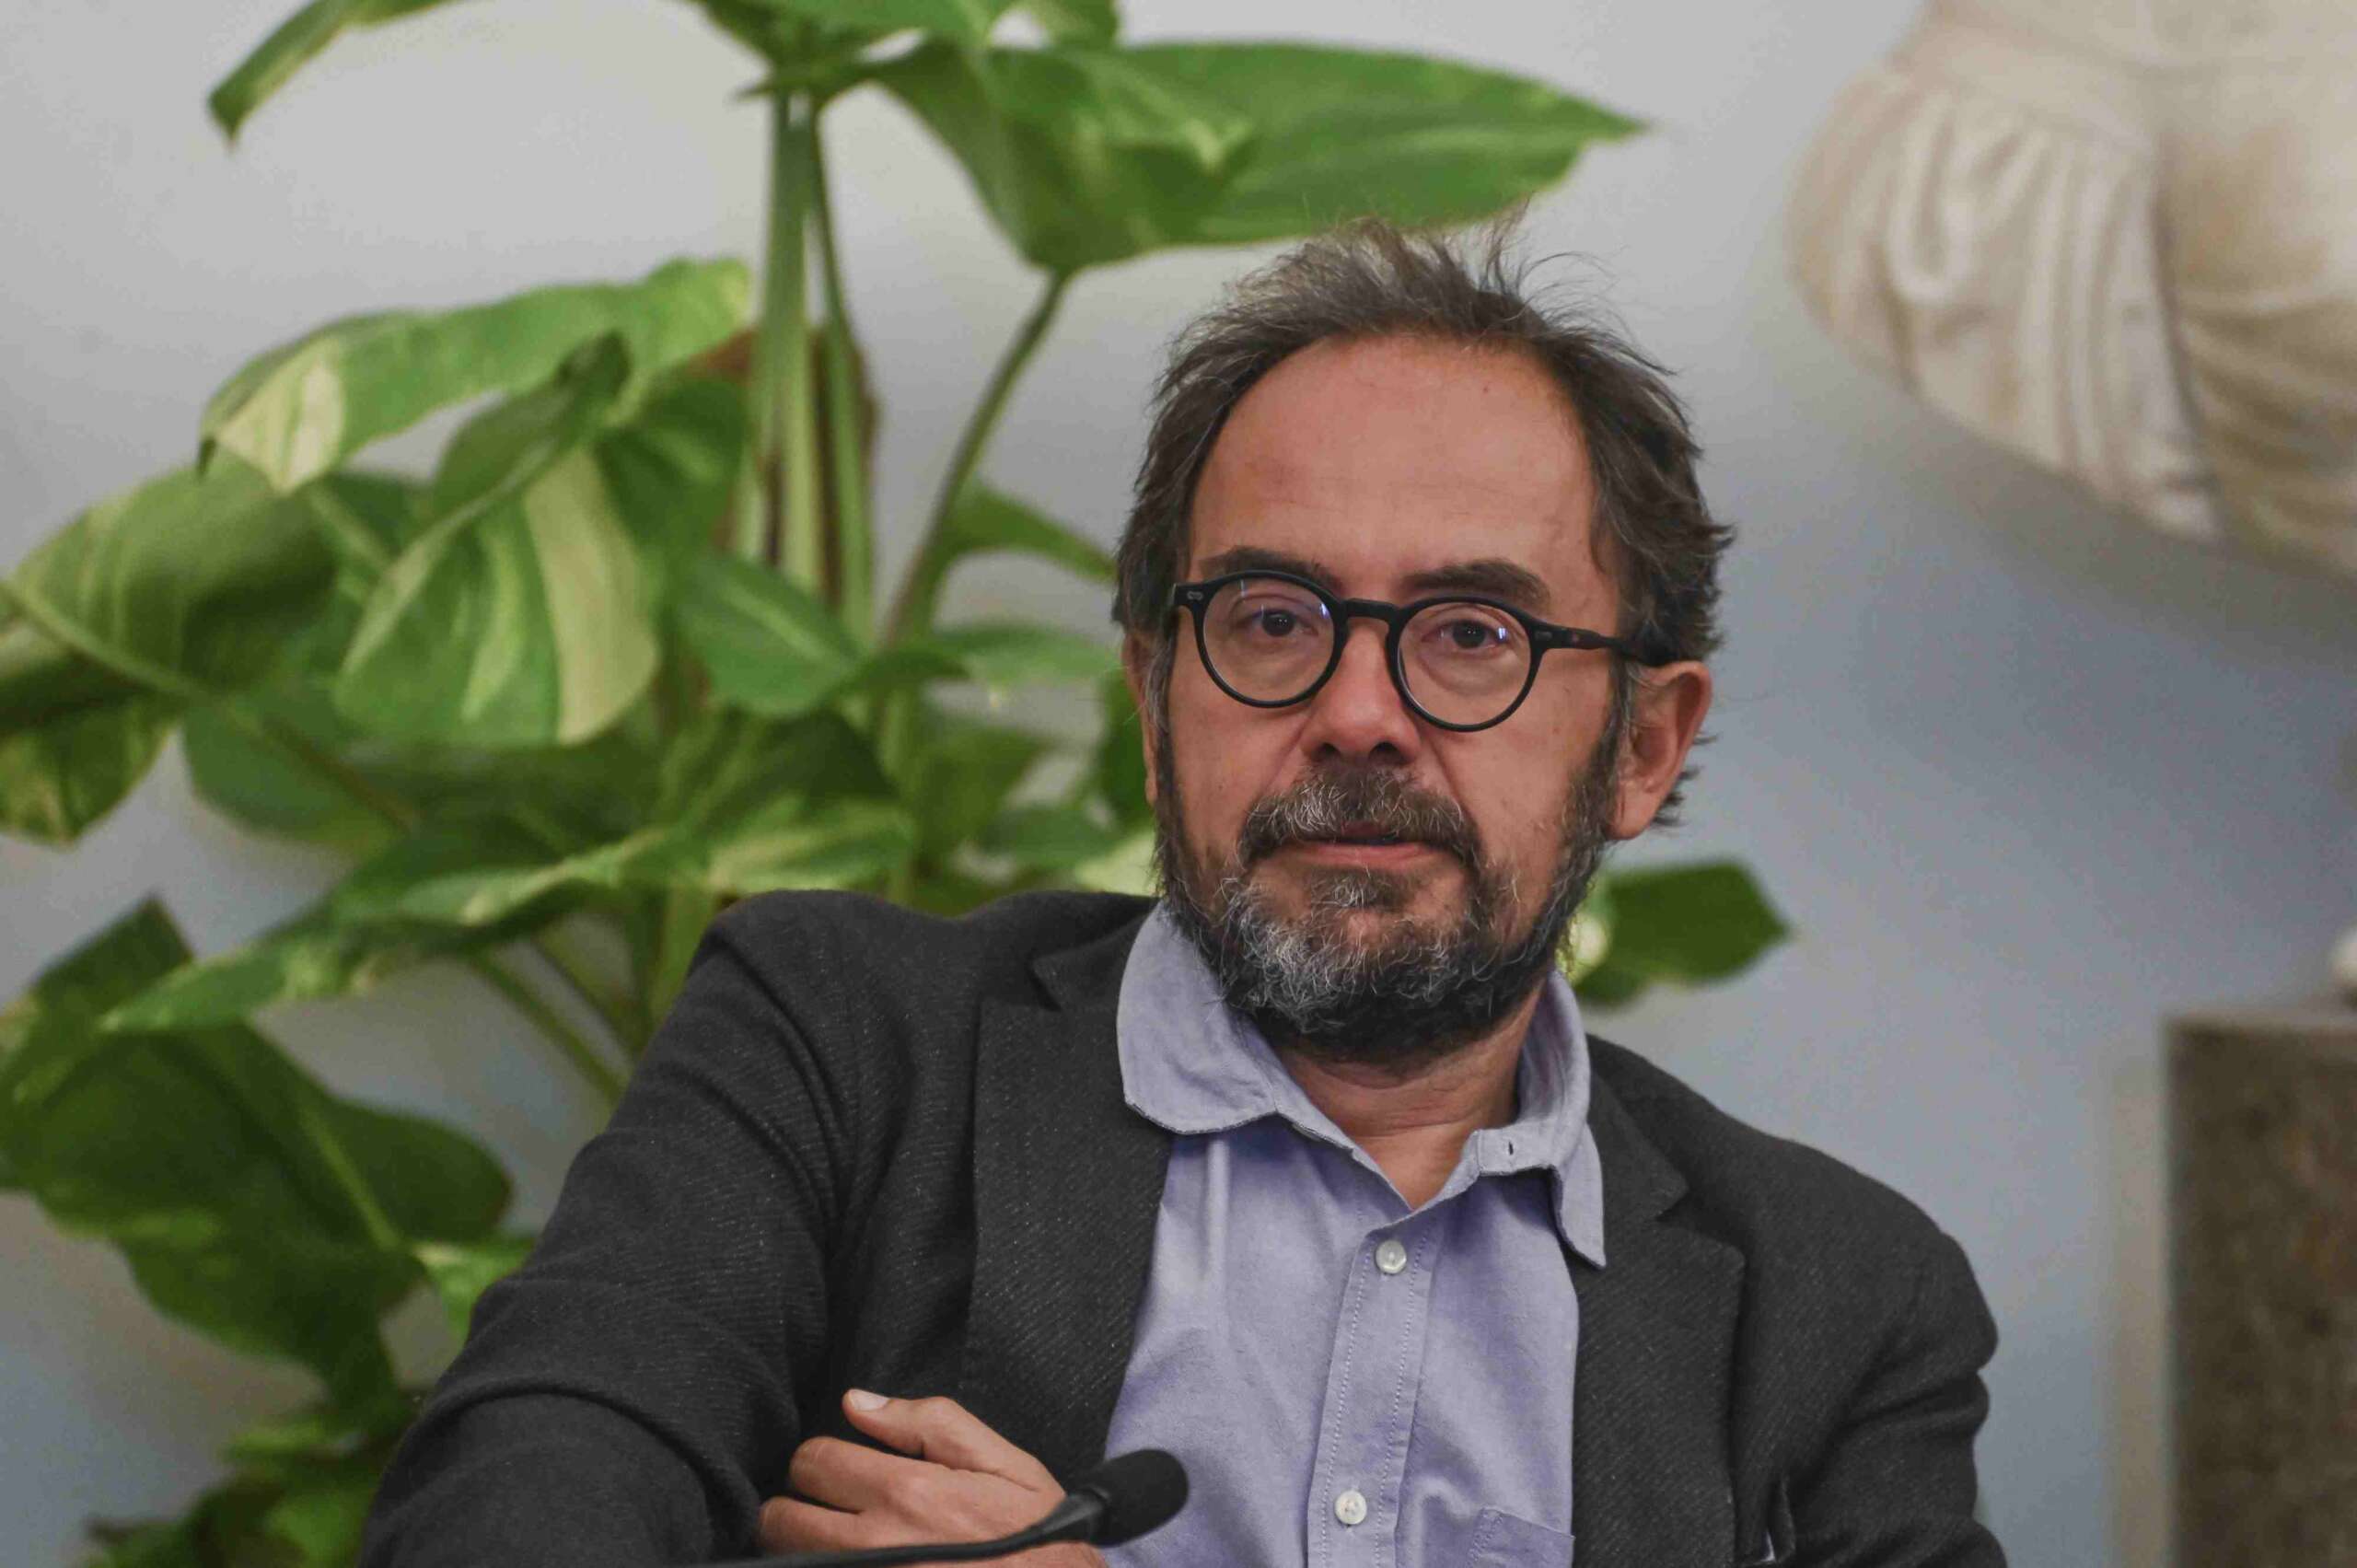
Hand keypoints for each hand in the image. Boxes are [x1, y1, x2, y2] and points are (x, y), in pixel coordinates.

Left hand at [759, 1389, 1104, 1566]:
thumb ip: (930, 1422)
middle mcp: (874, 1546)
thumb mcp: (1004, 1465)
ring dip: (801, 1548)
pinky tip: (851, 1565)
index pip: (813, 1461)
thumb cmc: (1040, 1539)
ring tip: (831, 1543)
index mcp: (907, 1493)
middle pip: (781, 1519)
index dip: (823, 1459)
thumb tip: (856, 1402)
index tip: (842, 1470)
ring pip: (789, 1560)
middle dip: (799, 1506)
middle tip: (829, 1510)